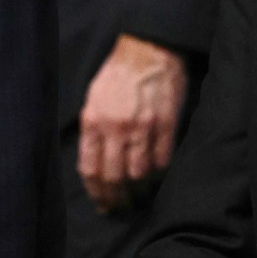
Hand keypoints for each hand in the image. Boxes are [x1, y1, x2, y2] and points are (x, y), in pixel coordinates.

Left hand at [77, 33, 186, 212]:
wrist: (148, 50)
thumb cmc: (117, 74)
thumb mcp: (93, 99)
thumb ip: (93, 131)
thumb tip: (95, 164)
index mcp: (93, 121)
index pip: (90, 169)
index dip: (96, 192)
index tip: (102, 203)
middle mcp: (116, 127)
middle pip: (114, 177)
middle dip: (116, 199)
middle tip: (120, 207)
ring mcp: (143, 127)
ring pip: (139, 174)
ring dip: (138, 191)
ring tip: (139, 198)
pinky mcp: (166, 125)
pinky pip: (162, 161)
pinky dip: (158, 174)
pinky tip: (155, 178)